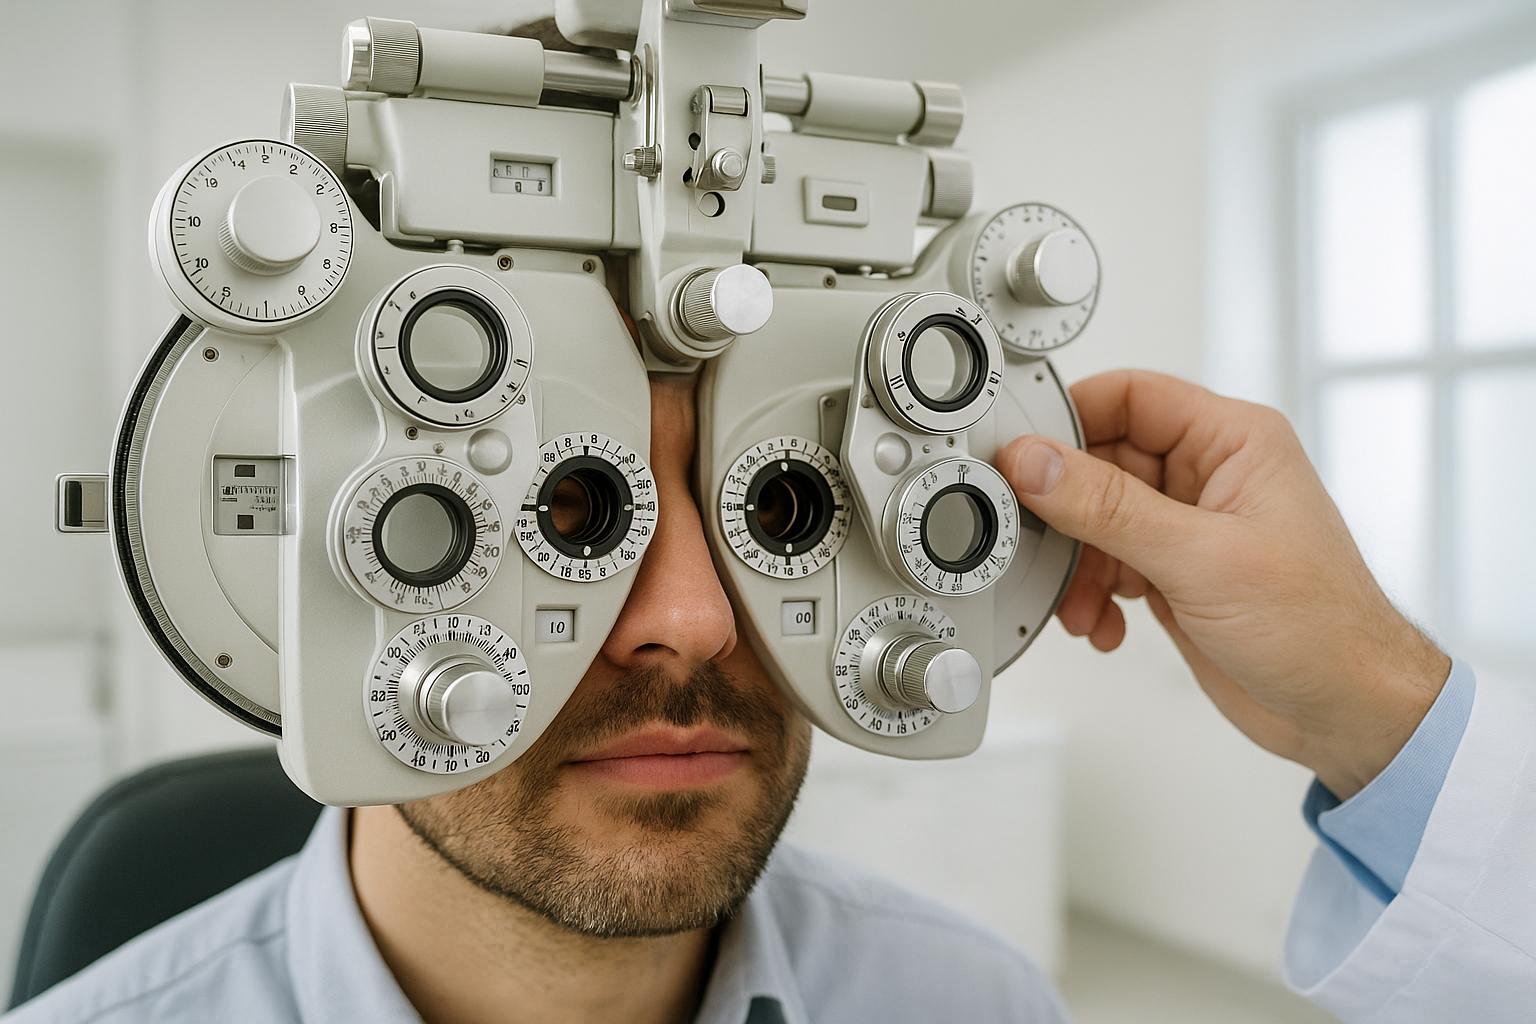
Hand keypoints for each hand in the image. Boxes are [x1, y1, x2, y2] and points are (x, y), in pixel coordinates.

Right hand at [996, 369, 1449, 798]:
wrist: (1345, 712)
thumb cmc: (1320, 627)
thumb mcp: (1200, 558)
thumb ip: (1108, 508)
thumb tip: (1038, 462)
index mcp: (1233, 440)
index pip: (1130, 397)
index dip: (1070, 420)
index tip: (1024, 456)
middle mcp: (1209, 475)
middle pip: (1102, 463)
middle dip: (1068, 512)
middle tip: (1043, 543)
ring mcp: (1190, 526)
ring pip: (1097, 520)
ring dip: (1078, 565)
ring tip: (1083, 603)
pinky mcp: (1176, 573)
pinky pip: (1108, 564)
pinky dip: (1093, 594)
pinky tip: (1106, 622)